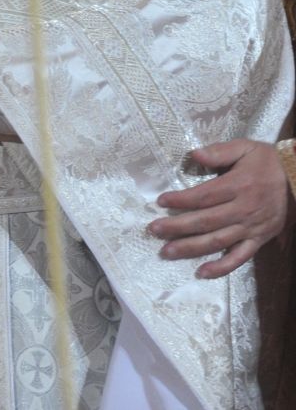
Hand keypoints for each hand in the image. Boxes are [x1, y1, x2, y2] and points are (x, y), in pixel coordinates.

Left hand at [151, 139, 289, 277]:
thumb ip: (220, 151)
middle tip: (154, 230)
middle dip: (178, 226)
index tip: (161, 202)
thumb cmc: (266, 162)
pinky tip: (202, 272)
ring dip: (191, 248)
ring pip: (218, 241)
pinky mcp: (259, 240)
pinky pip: (240, 258)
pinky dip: (221, 267)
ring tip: (167, 251)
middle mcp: (244, 210)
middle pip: (206, 221)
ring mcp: (252, 228)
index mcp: (239, 186)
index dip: (182, 200)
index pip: (205, 196)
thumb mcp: (245, 148)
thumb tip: (195, 154)